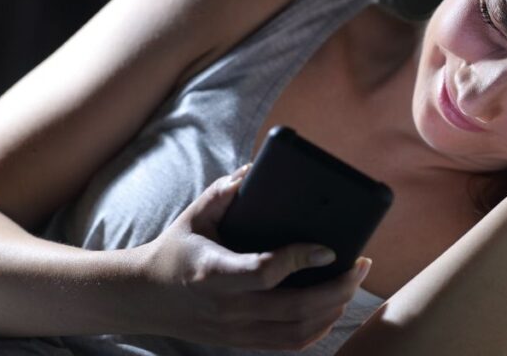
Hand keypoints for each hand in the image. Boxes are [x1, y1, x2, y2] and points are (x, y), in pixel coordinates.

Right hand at [128, 164, 372, 350]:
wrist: (144, 298)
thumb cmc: (174, 250)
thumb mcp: (194, 215)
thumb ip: (225, 191)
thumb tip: (257, 169)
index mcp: (213, 272)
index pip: (264, 272)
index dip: (300, 260)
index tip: (329, 248)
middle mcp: (226, 307)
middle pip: (295, 307)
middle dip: (338, 287)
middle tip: (361, 265)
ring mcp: (235, 330)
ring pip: (297, 330)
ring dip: (333, 308)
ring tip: (352, 283)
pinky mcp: (240, 342)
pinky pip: (288, 344)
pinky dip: (318, 330)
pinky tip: (333, 309)